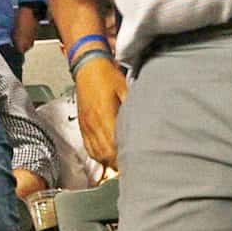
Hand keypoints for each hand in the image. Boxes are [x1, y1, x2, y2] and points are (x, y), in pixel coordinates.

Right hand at [73, 55, 127, 169]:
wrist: (87, 66)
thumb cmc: (107, 75)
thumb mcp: (126, 89)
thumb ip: (134, 108)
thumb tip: (148, 123)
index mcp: (104, 116)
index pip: (114, 146)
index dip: (125, 158)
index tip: (137, 160)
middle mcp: (93, 124)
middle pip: (105, 155)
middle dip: (119, 163)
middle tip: (133, 164)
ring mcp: (86, 126)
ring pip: (96, 154)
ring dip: (109, 161)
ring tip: (122, 162)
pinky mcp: (83, 126)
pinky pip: (89, 148)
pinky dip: (99, 155)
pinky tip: (108, 155)